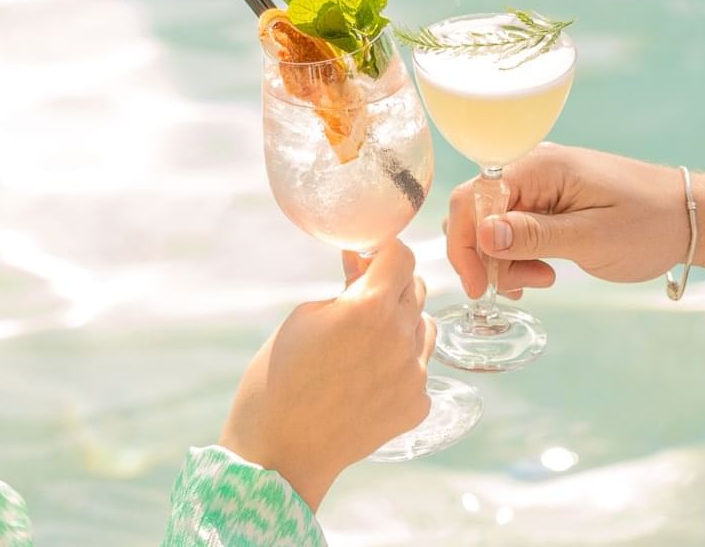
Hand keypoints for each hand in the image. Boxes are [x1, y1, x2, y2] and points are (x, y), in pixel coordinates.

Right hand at [219, 239, 436, 509]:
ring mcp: (415, 374)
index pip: (402, 255)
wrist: (281, 452)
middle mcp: (401, 337)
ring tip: (364, 344)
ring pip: (424, 327)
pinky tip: (367, 380)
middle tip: (360, 300)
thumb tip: (362, 262)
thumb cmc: (279, 379)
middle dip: (391, 285)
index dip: (383, 251)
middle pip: (416, 288)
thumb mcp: (304, 318)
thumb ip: (345, 287)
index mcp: (370, 307)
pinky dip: (400, 365)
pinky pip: (419, 368)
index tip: (369, 258)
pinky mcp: (418, 404)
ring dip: (402, 324)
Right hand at [445, 143, 687, 296]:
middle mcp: (533, 169)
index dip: (466, 245)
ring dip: (506, 260)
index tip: (479, 287)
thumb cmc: (649, 225)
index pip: (473, 199)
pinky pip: (515, 228)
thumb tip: (481, 235)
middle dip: (487, 256)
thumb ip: (533, 235)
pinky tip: (544, 272)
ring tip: (543, 279)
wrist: (689, 219)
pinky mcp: (551, 202)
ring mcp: (541, 185)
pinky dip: (520, 256)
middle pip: (477, 212)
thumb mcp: (591, 238)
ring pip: (493, 225)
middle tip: (520, 287)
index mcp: (539, 167)